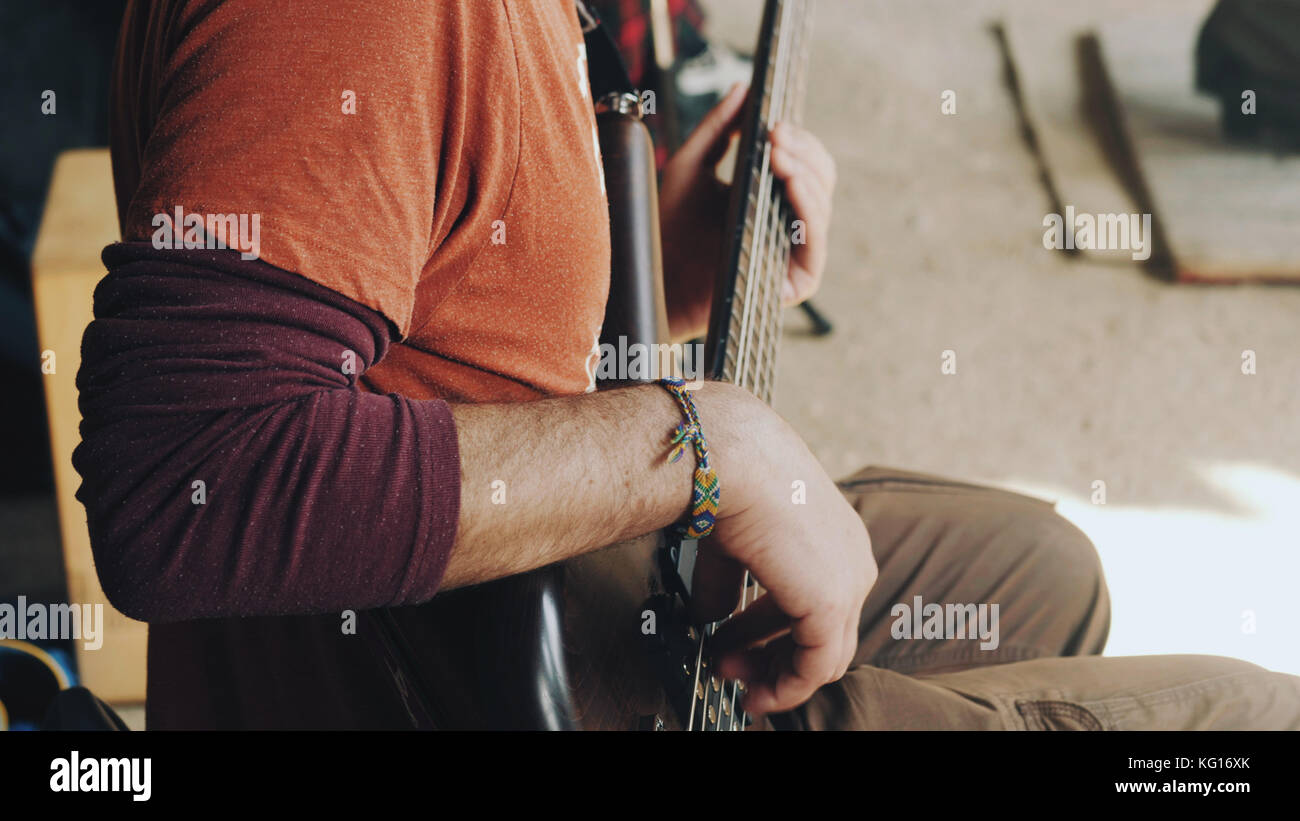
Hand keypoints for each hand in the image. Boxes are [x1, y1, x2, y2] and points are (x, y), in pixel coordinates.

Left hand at [658, 85, 837, 340]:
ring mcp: (794, 253)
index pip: (806, 162)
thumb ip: (717, 129)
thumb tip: (744, 87)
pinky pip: (816, 243)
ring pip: (823, 204)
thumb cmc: (667, 228)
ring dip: (806, 172)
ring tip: (779, 152)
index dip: (798, 139)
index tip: (775, 121)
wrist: (652, 280)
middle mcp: (789, 223)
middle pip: (822, 178)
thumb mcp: (689, 166)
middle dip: (804, 150)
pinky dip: (809, 210)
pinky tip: (790, 184)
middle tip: (776, 133)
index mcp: (771, 196)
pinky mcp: (795, 283)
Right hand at [691, 384, 875, 715]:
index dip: (771, 630)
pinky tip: (755, 692)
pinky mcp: (832, 603)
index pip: (817, 601)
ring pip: (825, 656)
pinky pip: (816, 667)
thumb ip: (726, 583)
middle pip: (825, 632)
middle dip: (771, 654)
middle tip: (731, 665)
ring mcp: (848, 582)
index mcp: (836, 538)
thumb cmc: (732, 477)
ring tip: (733, 678)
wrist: (732, 458)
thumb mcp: (732, 540)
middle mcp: (852, 560)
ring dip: (775, 674)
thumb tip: (708, 614)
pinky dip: (785, 687)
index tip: (736, 644)